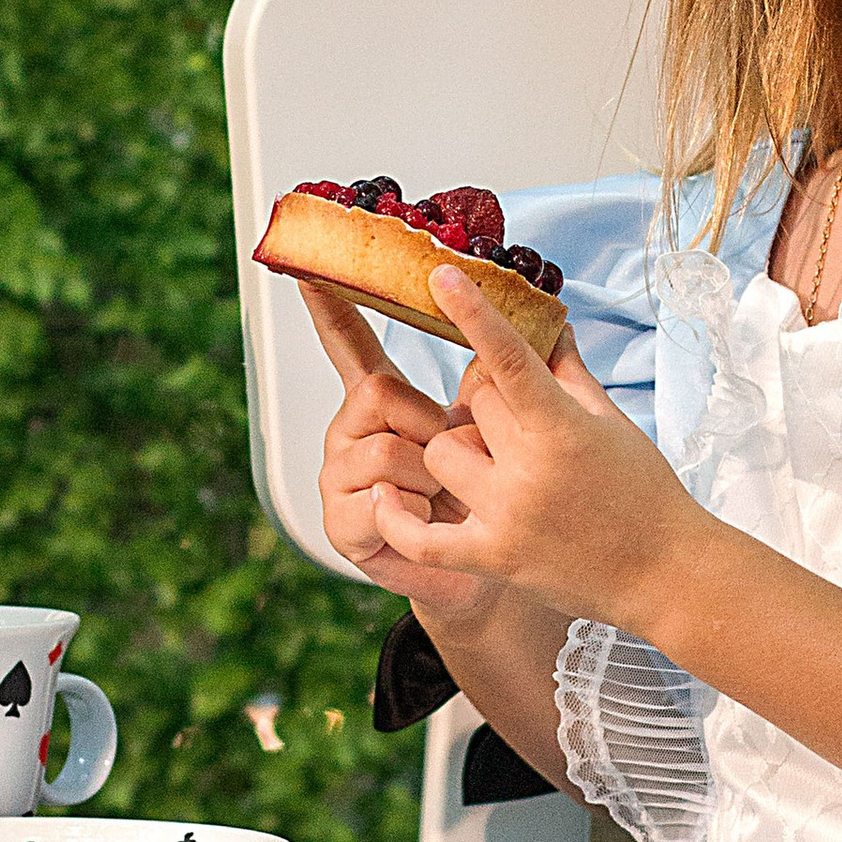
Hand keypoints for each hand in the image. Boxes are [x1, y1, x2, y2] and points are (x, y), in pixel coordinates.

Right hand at [303, 285, 501, 620]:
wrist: (477, 572)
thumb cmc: (478, 495)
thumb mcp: (482, 428)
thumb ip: (484, 381)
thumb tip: (532, 322)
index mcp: (377, 399)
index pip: (349, 343)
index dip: (331, 305)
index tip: (310, 268)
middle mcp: (348, 429)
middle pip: (380, 391)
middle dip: (429, 424)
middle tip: (448, 459)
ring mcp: (337, 475)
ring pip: (387, 448)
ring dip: (430, 476)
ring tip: (441, 499)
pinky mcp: (340, 521)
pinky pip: (380, 497)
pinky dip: (415, 512)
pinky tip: (423, 523)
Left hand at [369, 270, 710, 637]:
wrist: (665, 575)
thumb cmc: (646, 494)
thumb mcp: (614, 425)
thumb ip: (571, 374)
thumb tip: (550, 325)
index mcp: (563, 428)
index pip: (509, 357)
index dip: (474, 313)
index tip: (443, 276)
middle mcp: (530, 470)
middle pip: (472, 404)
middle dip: (490, 403)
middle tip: (517, 421)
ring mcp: (507, 517)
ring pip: (440, 453)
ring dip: (457, 450)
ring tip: (491, 465)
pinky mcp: (493, 558)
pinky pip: (421, 537)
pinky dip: (397, 517)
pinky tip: (388, 494)